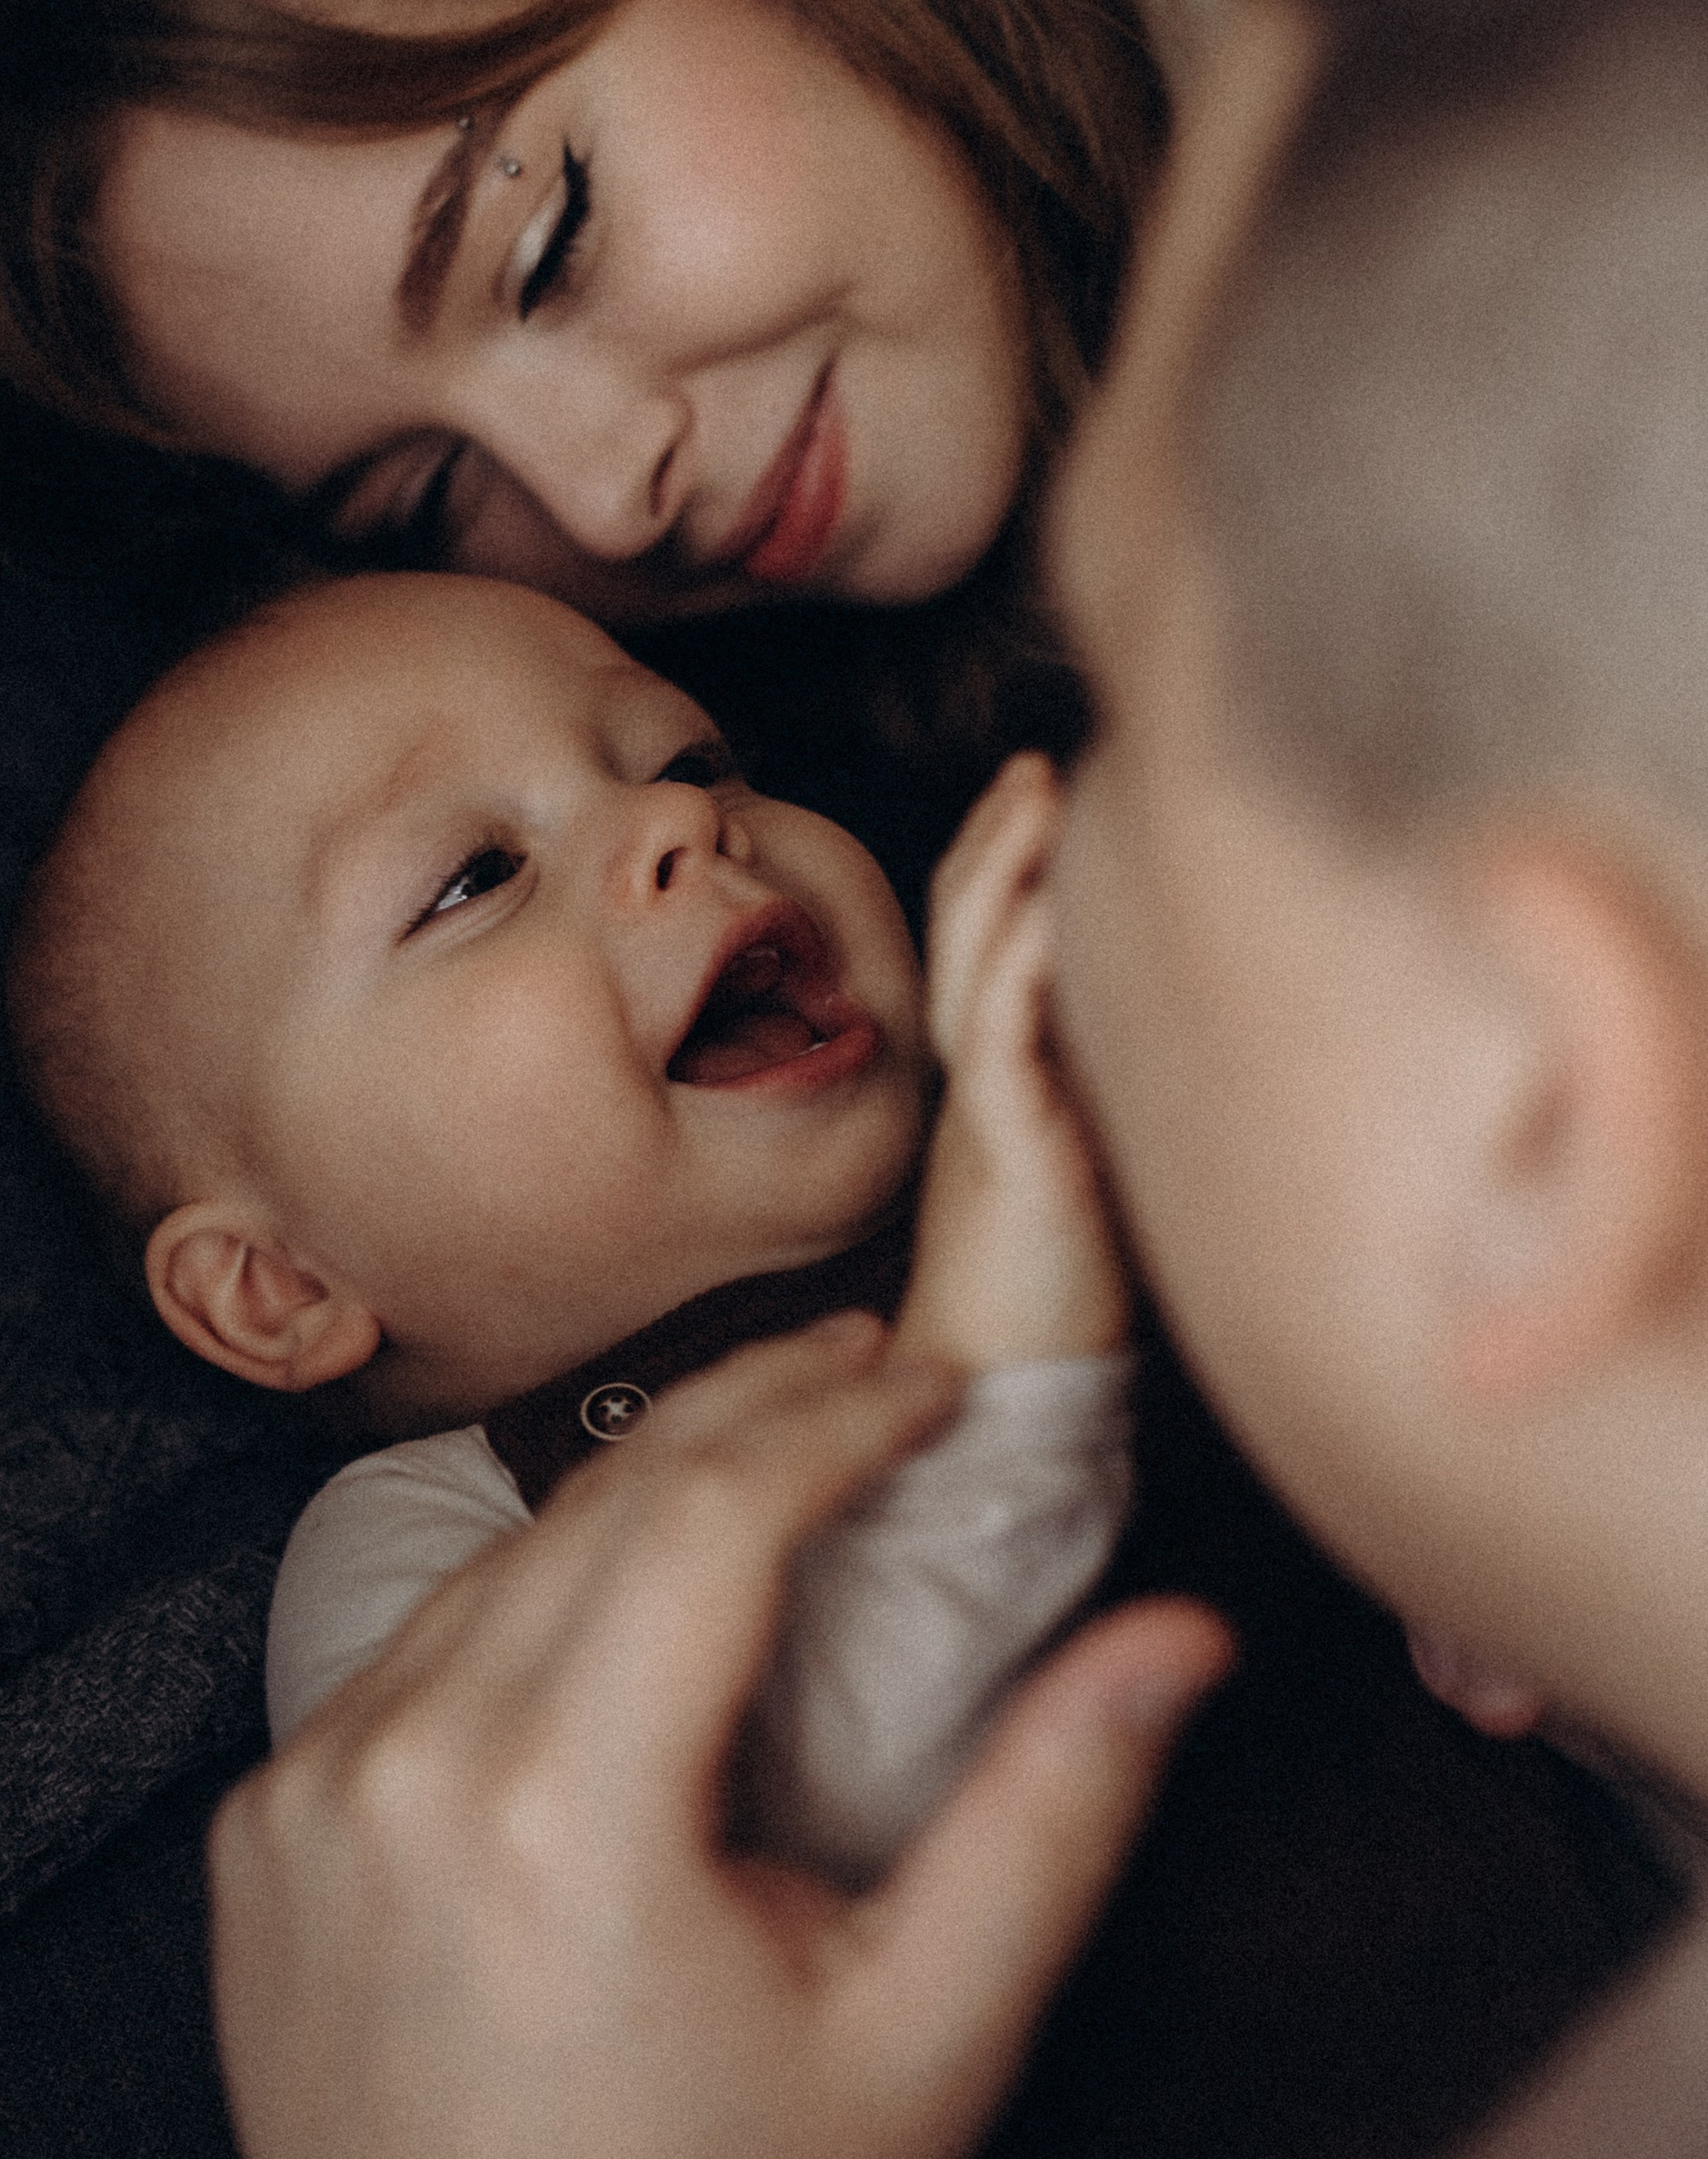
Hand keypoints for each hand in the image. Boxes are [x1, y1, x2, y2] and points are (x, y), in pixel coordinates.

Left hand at [209, 1312, 1231, 2158]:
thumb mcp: (930, 2042)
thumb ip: (1055, 1814)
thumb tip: (1178, 1637)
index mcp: (561, 1815)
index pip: (704, 1513)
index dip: (831, 1417)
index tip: (931, 1375)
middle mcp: (400, 1777)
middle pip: (596, 1510)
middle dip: (745, 1417)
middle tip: (871, 1367)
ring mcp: (300, 1803)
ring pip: (493, 1570)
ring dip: (633, 1504)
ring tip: (767, 1469)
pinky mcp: (252, 1841)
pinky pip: (404, 1663)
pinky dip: (521, 1612)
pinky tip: (617, 1618)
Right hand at [897, 751, 1131, 1369]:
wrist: (1005, 1397)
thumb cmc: (1060, 1299)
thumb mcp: (1100, 1165)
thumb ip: (1115, 1097)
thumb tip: (1192, 1035)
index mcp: (997, 1083)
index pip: (987, 946)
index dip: (1003, 862)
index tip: (1044, 788)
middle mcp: (980, 1087)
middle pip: (965, 930)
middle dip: (995, 837)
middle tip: (1033, 762)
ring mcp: (988, 1119)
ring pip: (972, 968)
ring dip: (1000, 874)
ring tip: (1034, 797)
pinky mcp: (1009, 1161)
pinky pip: (1001, 1050)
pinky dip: (1022, 971)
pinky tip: (1054, 911)